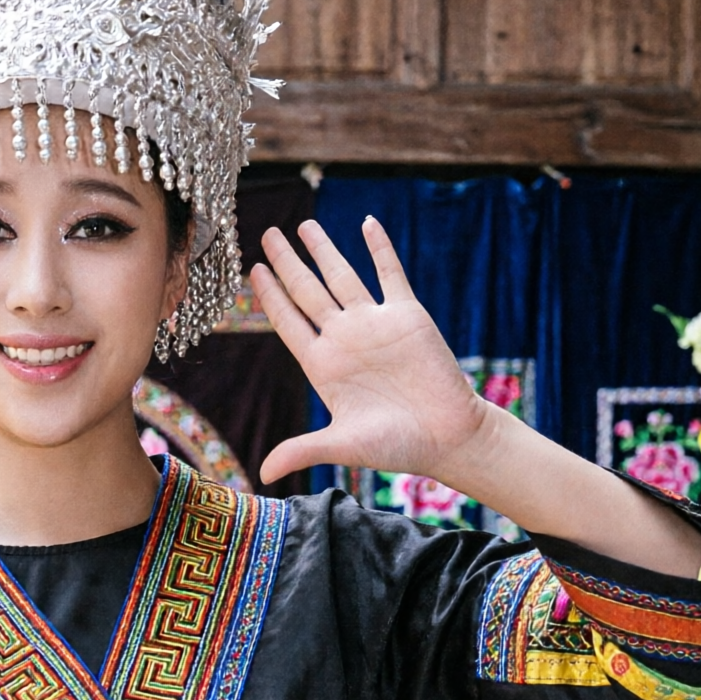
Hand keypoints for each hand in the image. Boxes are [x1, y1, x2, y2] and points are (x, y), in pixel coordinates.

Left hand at [253, 218, 491, 486]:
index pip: (288, 322)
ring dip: (323, 250)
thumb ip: (303, 448)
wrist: (448, 436)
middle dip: (286, 263)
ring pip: (342, 276)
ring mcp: (375, 324)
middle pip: (307, 291)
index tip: (252, 271)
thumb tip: (264, 475)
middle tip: (266, 234)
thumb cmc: (397, 446)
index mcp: (324, 366)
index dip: (269, 297)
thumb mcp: (344, 445)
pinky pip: (390, 273)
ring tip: (303, 225)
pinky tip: (367, 223)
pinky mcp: (407, 315)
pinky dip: (380, 248)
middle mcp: (345, 339)